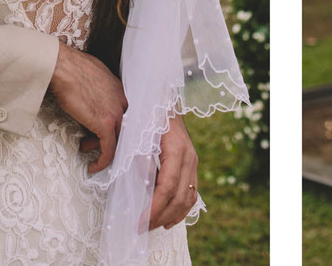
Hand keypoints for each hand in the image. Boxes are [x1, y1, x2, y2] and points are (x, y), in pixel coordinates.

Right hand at [47, 42, 127, 172]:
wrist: (63, 67)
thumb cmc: (72, 68)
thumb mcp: (93, 76)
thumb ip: (99, 89)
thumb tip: (92, 97)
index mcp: (120, 90)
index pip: (125, 115)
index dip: (115, 127)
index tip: (104, 133)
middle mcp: (122, 102)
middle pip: (124, 128)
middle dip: (109, 138)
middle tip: (94, 143)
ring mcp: (116, 113)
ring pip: (118, 140)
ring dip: (103, 149)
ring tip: (86, 148)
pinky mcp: (105, 124)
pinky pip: (109, 149)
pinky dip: (102, 160)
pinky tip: (93, 166)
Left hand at [148, 114, 198, 229]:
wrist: (162, 103)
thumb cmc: (146, 118)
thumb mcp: (138, 136)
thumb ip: (140, 161)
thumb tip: (140, 189)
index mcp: (176, 150)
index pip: (168, 187)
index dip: (154, 208)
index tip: (139, 223)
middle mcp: (189, 157)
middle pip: (180, 197)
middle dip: (160, 217)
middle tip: (141, 229)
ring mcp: (193, 162)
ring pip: (188, 198)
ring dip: (171, 216)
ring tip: (152, 227)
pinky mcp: (192, 165)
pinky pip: (192, 193)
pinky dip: (182, 210)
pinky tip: (168, 220)